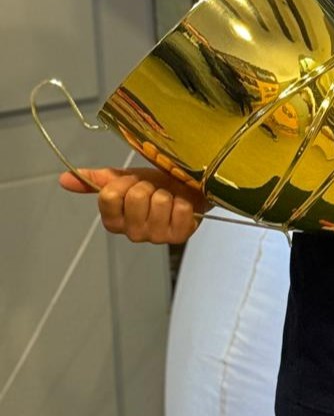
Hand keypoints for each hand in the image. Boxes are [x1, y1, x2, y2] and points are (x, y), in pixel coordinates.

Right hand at [59, 166, 205, 244]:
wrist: (188, 189)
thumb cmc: (156, 185)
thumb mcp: (125, 179)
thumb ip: (97, 180)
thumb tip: (64, 178)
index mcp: (114, 221)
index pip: (109, 196)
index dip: (124, 183)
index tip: (134, 183)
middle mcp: (132, 233)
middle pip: (135, 197)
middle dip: (148, 186)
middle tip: (155, 189)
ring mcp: (155, 237)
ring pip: (158, 201)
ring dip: (167, 193)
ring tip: (169, 197)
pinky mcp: (178, 236)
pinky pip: (179, 209)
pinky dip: (183, 201)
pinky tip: (181, 205)